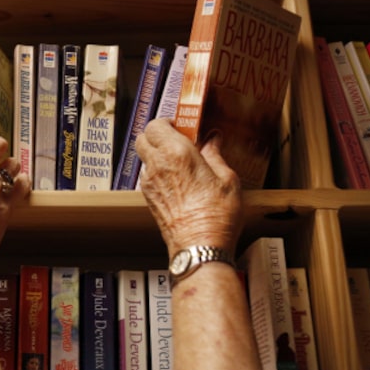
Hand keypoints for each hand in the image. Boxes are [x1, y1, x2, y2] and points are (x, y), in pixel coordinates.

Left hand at [135, 118, 242, 258]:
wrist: (199, 247)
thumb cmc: (215, 217)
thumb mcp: (227, 180)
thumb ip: (215, 155)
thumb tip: (213, 141)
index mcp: (177, 154)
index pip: (155, 124)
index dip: (166, 122)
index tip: (181, 126)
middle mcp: (158, 165)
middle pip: (142, 138)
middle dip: (156, 135)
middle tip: (176, 140)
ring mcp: (149, 183)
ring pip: (143, 158)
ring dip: (156, 155)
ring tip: (178, 162)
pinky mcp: (148, 199)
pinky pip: (147, 177)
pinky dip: (157, 173)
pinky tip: (176, 181)